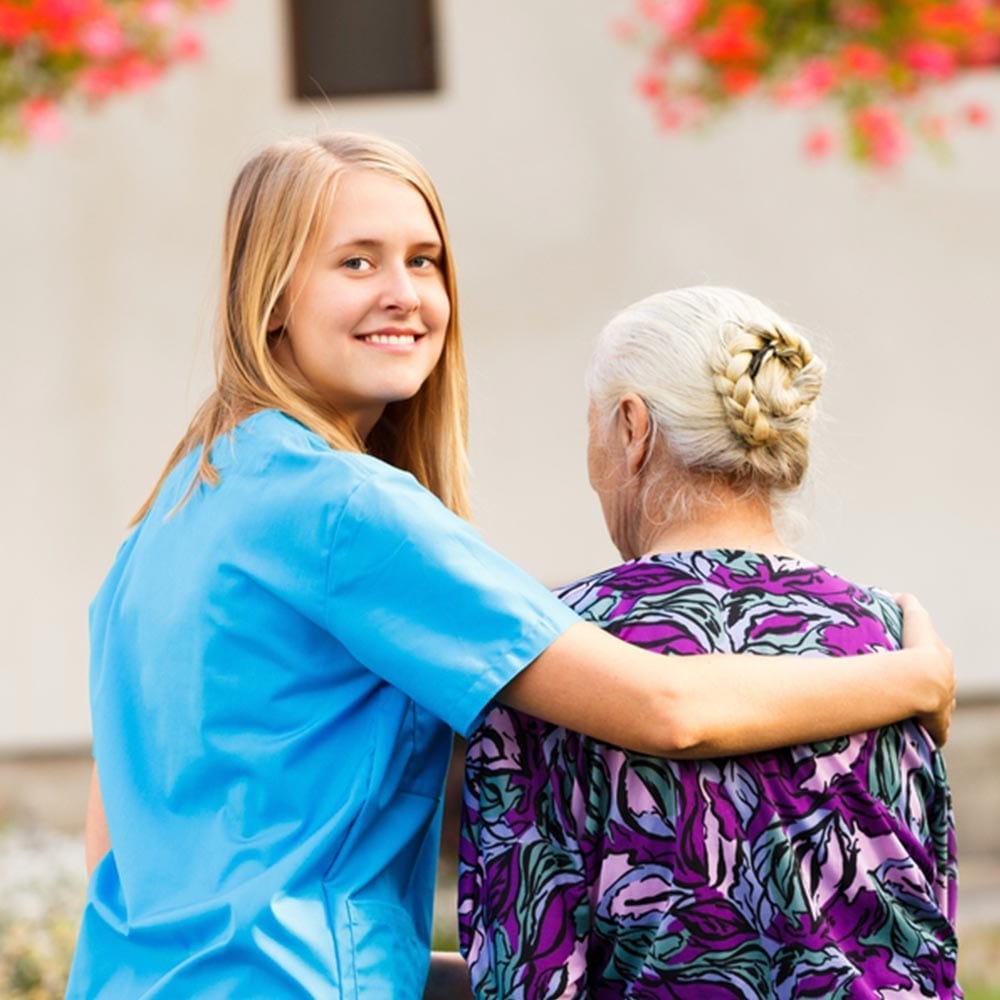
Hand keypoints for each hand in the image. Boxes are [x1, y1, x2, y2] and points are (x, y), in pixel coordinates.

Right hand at [896, 592, 955, 745]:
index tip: (913, 657)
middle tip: (912, 684)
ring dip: (931, 707)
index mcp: (941, 656)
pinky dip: (931, 732)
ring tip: (915, 709)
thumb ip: (907, 604)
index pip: (938, 654)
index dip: (926, 655)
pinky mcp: (938, 723)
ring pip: (942, 705)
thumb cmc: (915, 649)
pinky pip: (936, 730)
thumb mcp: (913, 619)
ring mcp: (945, 703)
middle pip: (942, 680)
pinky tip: (921, 733)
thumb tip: (898, 595)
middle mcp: (948, 680)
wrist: (921, 679)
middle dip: (932, 683)